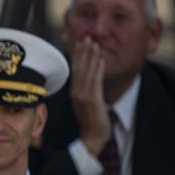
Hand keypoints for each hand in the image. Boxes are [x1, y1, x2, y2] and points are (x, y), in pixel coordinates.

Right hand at [69, 36, 110, 155]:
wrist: (91, 138)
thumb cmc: (91, 123)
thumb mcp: (85, 104)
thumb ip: (86, 92)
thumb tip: (88, 80)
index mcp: (74, 93)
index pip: (75, 71)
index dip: (77, 56)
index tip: (79, 43)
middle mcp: (76, 93)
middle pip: (79, 68)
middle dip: (82, 52)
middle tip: (86, 37)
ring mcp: (83, 96)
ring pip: (86, 72)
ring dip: (90, 56)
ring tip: (93, 43)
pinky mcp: (91, 100)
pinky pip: (95, 80)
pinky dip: (97, 68)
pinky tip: (100, 58)